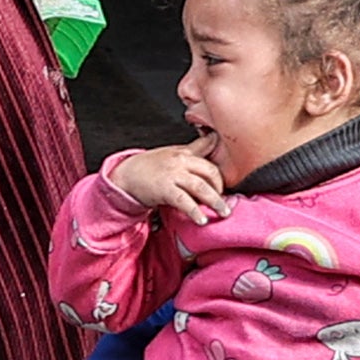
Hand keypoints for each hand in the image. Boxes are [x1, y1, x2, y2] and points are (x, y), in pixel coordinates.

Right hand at [101, 141, 223, 222]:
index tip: (233, 180)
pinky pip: (184, 201)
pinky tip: (201, 220)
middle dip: (221, 188)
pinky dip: (195, 211)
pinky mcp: (165, 189)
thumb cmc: (150, 165)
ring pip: (201, 187)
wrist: (126, 175)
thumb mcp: (173, 153)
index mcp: (184, 152)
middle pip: (209, 172)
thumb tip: (213, 139)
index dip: (222, 169)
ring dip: (215, 201)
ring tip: (223, 212)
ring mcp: (173, 175)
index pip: (210, 156)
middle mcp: (180, 161)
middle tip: (225, 201)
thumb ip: (194, 149)